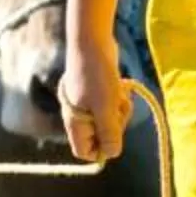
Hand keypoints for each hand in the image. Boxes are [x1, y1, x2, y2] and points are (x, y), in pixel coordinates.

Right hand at [60, 35, 132, 165]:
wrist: (91, 42)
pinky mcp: (98, 92)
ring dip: (120, 110)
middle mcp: (79, 116)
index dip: (100, 150)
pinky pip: (112, 105)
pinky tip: (120, 86)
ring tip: (119, 93)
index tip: (115, 136)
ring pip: (109, 120)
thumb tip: (112, 154)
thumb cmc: (96, 76)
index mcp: (75, 123)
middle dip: (115, 126)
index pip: (84, 152)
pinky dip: (119, 99)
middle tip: (119, 108)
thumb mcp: (106, 107)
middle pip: (101, 137)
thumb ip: (109, 133)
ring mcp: (88, 103)